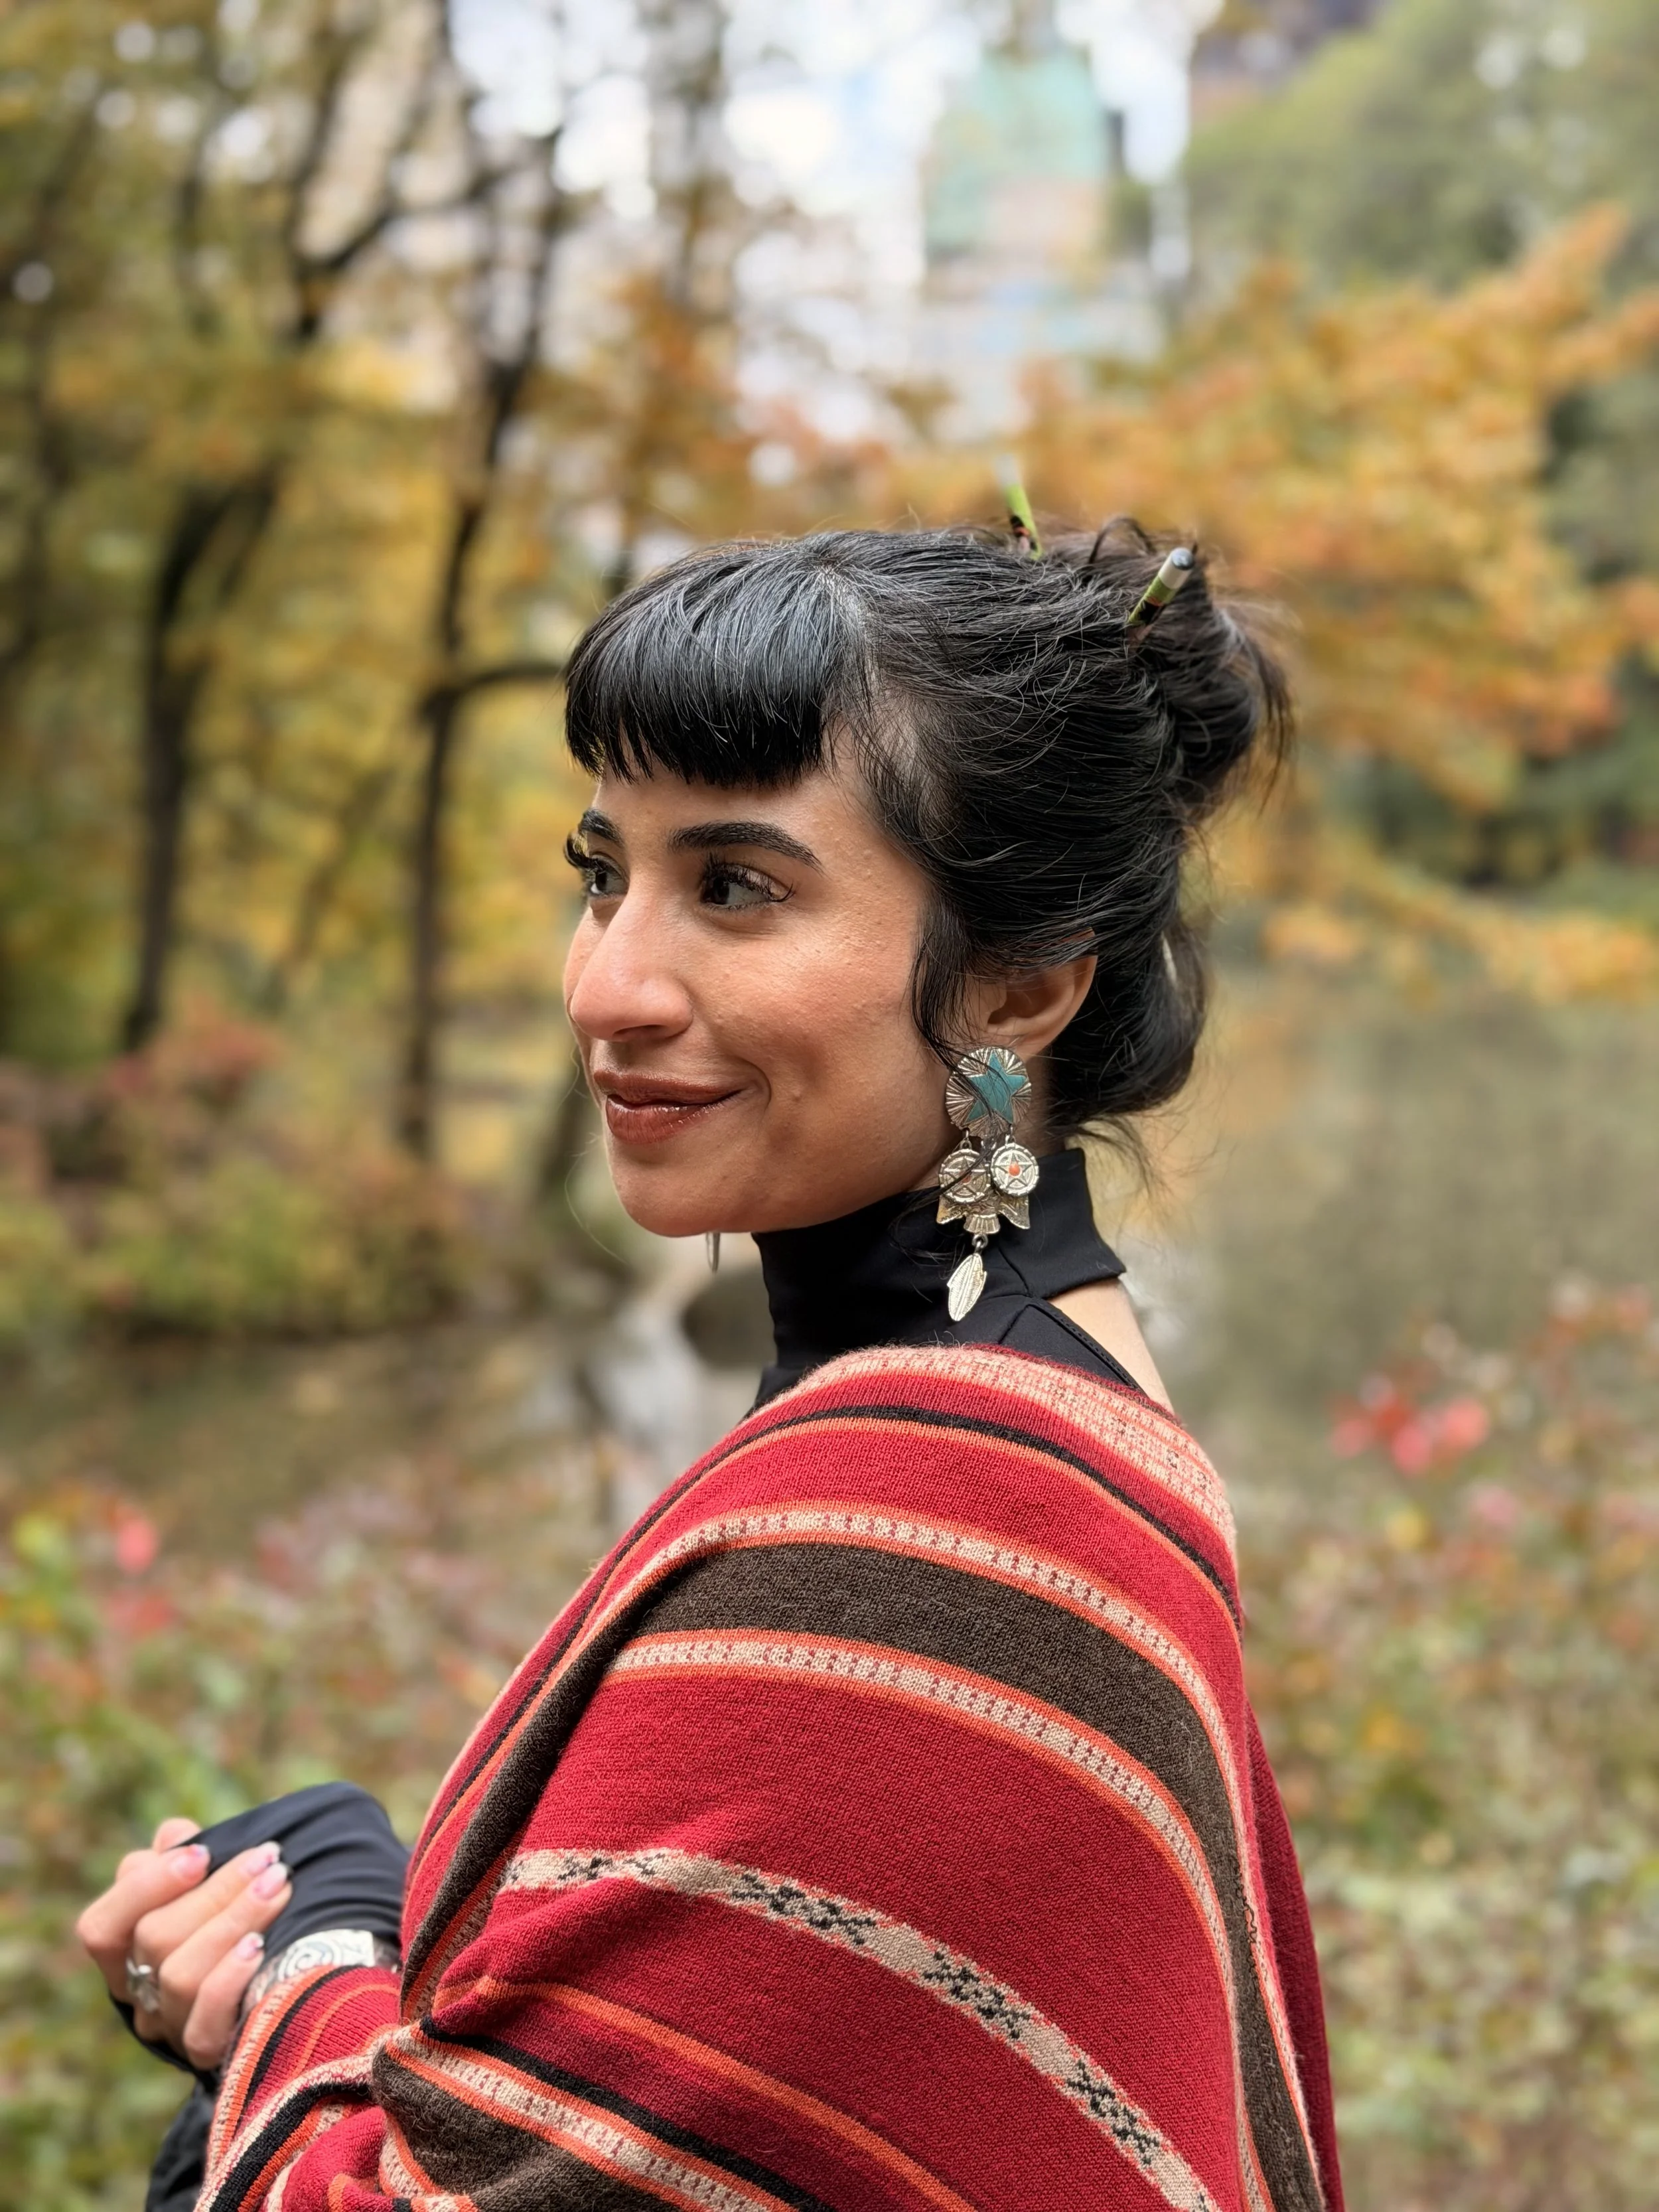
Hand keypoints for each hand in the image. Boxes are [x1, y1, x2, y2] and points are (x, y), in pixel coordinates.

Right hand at [77, 1817, 293, 2069]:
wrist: (287, 1979)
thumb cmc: (235, 1913)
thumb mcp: (205, 1879)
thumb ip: (181, 1854)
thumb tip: (176, 1837)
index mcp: (124, 1951)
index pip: (101, 1927)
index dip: (145, 1886)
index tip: (202, 1853)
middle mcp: (138, 1992)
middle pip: (154, 1939)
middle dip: (217, 1890)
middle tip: (268, 1859)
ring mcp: (169, 2027)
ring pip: (180, 1976)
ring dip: (235, 1922)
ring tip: (279, 1887)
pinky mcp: (204, 2054)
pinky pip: (204, 2026)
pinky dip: (230, 1981)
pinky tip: (261, 1948)